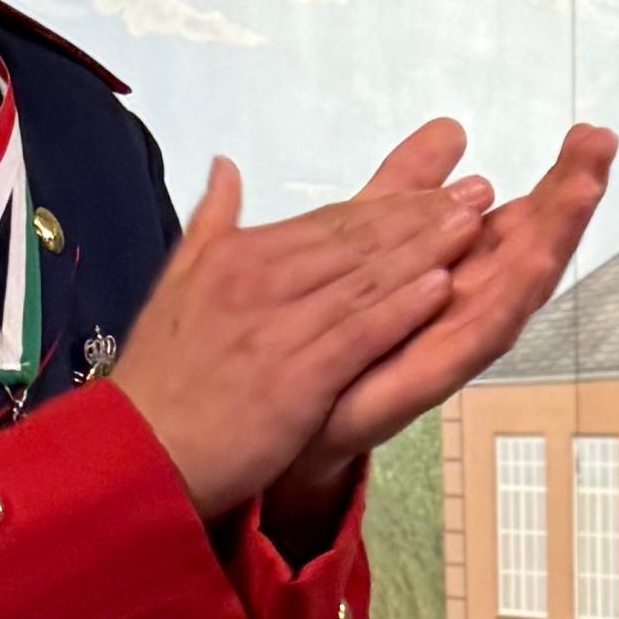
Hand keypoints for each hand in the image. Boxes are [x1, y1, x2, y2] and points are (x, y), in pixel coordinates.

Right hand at [109, 139, 496, 522]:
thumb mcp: (177, 283)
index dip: (391, 205)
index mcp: (238, 257)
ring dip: (424, 249)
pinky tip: (440, 285)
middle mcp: (260, 281)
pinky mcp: (294, 378)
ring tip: (474, 224)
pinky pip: (356, 336)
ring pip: (364, 280)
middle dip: (422, 214)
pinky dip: (398, 309)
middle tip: (480, 190)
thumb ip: (212, 222)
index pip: (330, 222)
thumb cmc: (162, 379)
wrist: (138, 451)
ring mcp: (278, 329)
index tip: (441, 186)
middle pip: (356, 241)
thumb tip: (227, 167)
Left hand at [270, 120, 618, 514]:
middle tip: (603, 144)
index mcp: (460, 268)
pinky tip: (528, 266)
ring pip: (515, 287)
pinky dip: (501, 303)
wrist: (293, 411)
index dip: (556, 178)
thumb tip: (453, 129)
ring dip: (553, 239)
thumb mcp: (374, 235)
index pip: (519, 217)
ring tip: (584, 190)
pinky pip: (472, 340)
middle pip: (531, 245)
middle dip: (569, 197)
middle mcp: (468, 304)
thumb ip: (411, 185)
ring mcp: (453, 342)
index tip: (592, 133)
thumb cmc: (341, 335)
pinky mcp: (426, 378)